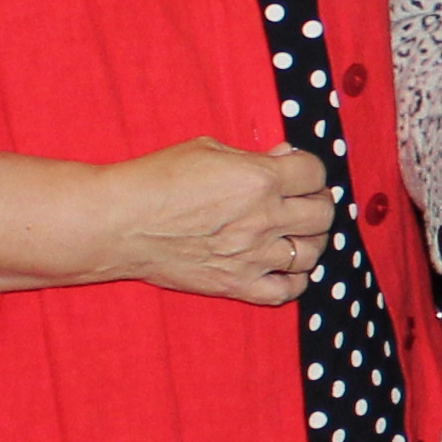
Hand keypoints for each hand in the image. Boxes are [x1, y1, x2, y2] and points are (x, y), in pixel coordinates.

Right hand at [103, 138, 334, 303]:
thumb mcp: (207, 149)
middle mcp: (264, 219)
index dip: (310, 170)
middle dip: (318, 203)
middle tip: (303, 200)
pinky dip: (294, 279)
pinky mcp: (237, 285)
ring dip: (310, 241)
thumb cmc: (157, 180)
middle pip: (322, 214)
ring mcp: (253, 256)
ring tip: (295, 233)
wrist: (118, 223)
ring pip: (312, 254)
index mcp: (260, 179)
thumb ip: (252, 156)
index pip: (315, 173)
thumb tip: (284, 158)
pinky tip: (283, 266)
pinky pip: (287, 291)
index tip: (299, 171)